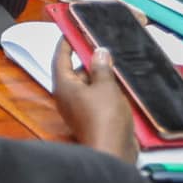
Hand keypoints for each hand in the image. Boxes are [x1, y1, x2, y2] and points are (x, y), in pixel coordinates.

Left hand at [53, 38, 137, 163]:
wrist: (113, 150)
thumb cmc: (104, 120)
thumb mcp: (106, 86)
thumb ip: (102, 67)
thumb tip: (99, 53)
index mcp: (64, 85)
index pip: (60, 57)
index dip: (66, 43)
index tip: (71, 31)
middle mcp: (68, 96)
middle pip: (76, 71)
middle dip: (90, 59)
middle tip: (103, 47)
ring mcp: (80, 108)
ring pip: (90, 84)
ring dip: (102, 75)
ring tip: (116, 63)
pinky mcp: (93, 117)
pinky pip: (98, 97)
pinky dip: (108, 89)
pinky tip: (122, 84)